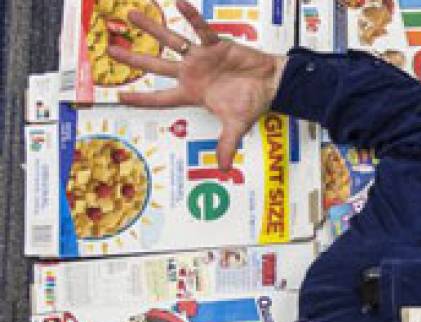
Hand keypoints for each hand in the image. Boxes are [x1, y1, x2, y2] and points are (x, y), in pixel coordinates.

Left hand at [106, 0, 286, 170]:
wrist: (271, 84)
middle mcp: (191, 73)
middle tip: (110, 52)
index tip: (119, 97)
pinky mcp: (216, 45)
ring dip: (151, 28)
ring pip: (171, 41)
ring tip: (131, 15)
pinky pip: (202, 29)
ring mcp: (201, 57)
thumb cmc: (253, 102)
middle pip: (156, 65)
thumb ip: (227, 144)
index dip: (141, 99)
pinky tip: (180, 4)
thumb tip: (225, 168)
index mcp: (192, 93)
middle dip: (134, 59)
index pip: (160, 97)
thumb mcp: (237, 125)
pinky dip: (192, 17)